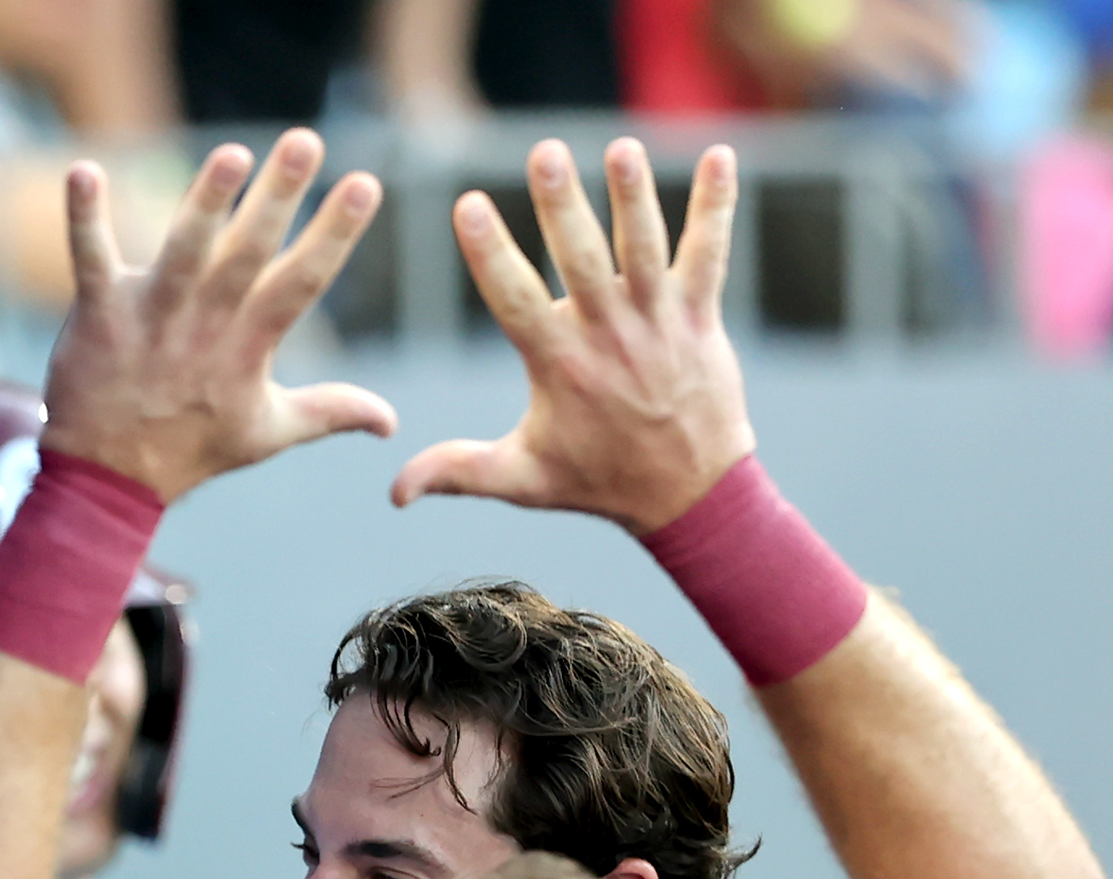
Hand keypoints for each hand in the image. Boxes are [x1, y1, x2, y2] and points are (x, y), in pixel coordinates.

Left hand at [40, 129, 395, 503]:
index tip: (363, 183)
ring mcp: (151, 318)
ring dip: (205, 202)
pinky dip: (84, 218)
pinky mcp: (98, 315)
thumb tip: (391, 420)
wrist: (107, 482)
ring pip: (182, 252)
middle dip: (277, 198)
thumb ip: (331, 411)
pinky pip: (90, 260)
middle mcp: (205, 326)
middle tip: (304, 141)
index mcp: (250, 346)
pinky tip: (83, 170)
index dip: (334, 234)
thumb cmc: (191, 449)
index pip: (302, 282)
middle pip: (247, 254)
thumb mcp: (268, 432)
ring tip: (231, 154)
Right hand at [393, 138, 754, 534]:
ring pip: (643, 247)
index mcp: (558, 363)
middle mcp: (608, 334)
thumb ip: (457, 472)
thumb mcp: (522, 479)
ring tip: (620, 150)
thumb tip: (393, 493)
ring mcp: (657, 320)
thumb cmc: (598, 481)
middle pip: (581, 258)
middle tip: (545, 153)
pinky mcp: (700, 314)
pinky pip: (710, 252)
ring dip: (633, 196)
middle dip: (561, 204)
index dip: (489, 252)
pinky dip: (717, 205)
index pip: (514, 298)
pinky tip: (718, 155)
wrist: (690, 494)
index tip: (467, 205)